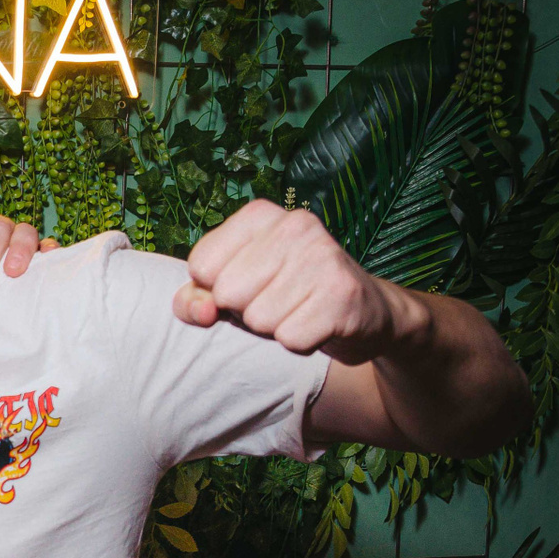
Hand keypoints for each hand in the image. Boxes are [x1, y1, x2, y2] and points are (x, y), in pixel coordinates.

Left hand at [175, 200, 420, 363]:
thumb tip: (201, 311)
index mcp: (260, 214)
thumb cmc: (285, 296)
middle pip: (227, 294)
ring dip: (274, 327)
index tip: (250, 283)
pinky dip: (299, 342)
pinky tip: (318, 323)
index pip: (201, 266)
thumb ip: (194, 298)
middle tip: (280, 300)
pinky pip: (289, 339)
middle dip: (245, 311)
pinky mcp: (343, 294)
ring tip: (300, 309)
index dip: (216, 289)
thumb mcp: (231, 290)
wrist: (364, 312)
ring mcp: (323, 256)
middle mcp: (294, 225)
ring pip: (258, 319)